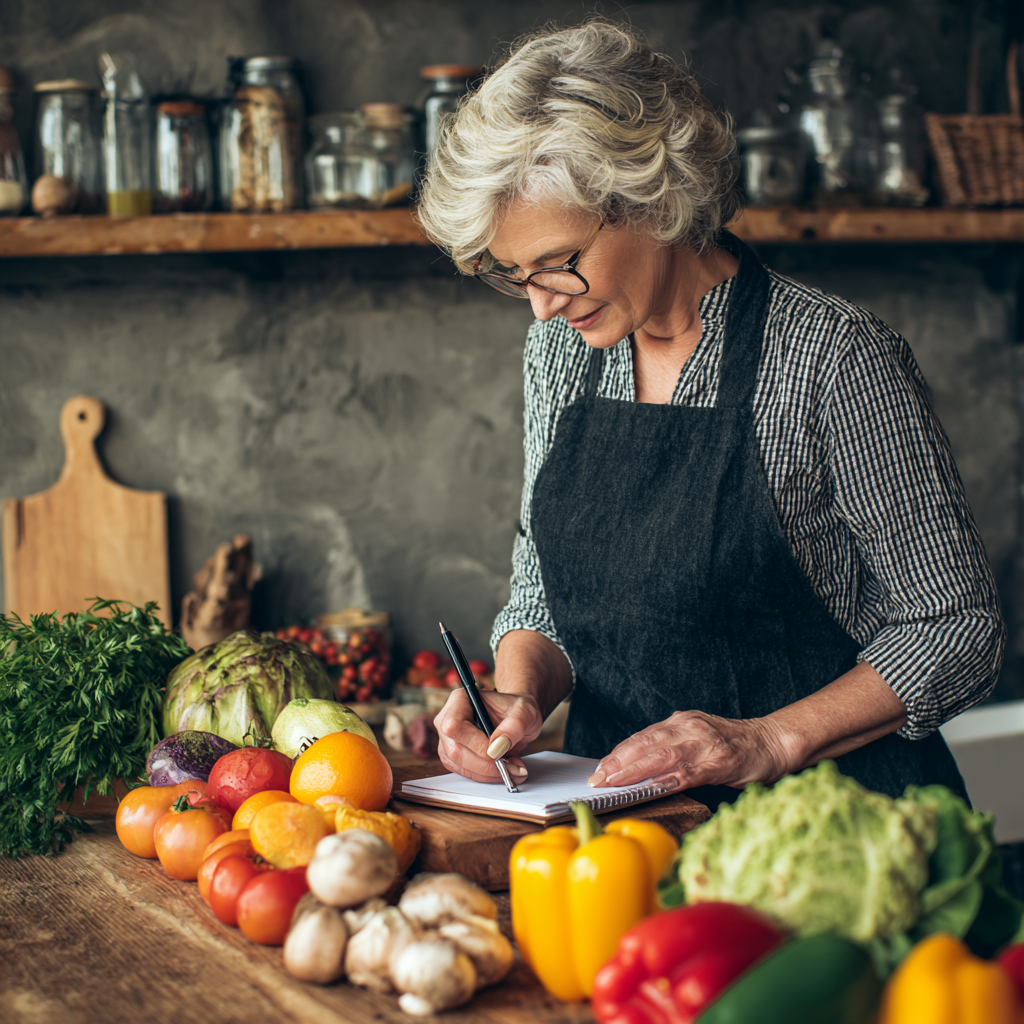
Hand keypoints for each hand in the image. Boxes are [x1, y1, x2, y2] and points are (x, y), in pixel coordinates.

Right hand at [434, 689, 544, 783]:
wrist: (517, 718)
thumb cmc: (518, 710)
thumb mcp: (524, 713)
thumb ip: (513, 728)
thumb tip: (495, 749)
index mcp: (460, 700)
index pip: (455, 726)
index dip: (476, 744)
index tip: (500, 752)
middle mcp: (447, 719)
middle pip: (455, 751)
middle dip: (486, 765)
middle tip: (513, 767)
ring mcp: (448, 739)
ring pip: (459, 765)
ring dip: (487, 773)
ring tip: (512, 767)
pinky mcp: (452, 756)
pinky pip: (463, 772)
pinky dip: (484, 776)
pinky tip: (501, 769)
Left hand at [587, 711, 791, 791]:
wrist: (773, 742)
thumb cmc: (735, 746)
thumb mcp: (698, 739)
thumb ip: (672, 749)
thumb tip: (640, 770)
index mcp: (681, 722)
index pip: (641, 738)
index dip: (618, 754)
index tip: (600, 769)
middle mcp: (689, 728)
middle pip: (645, 744)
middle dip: (619, 762)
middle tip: (598, 779)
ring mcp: (704, 743)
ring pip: (661, 755)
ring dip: (635, 770)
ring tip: (614, 783)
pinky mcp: (719, 761)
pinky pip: (689, 771)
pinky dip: (668, 779)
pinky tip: (652, 787)